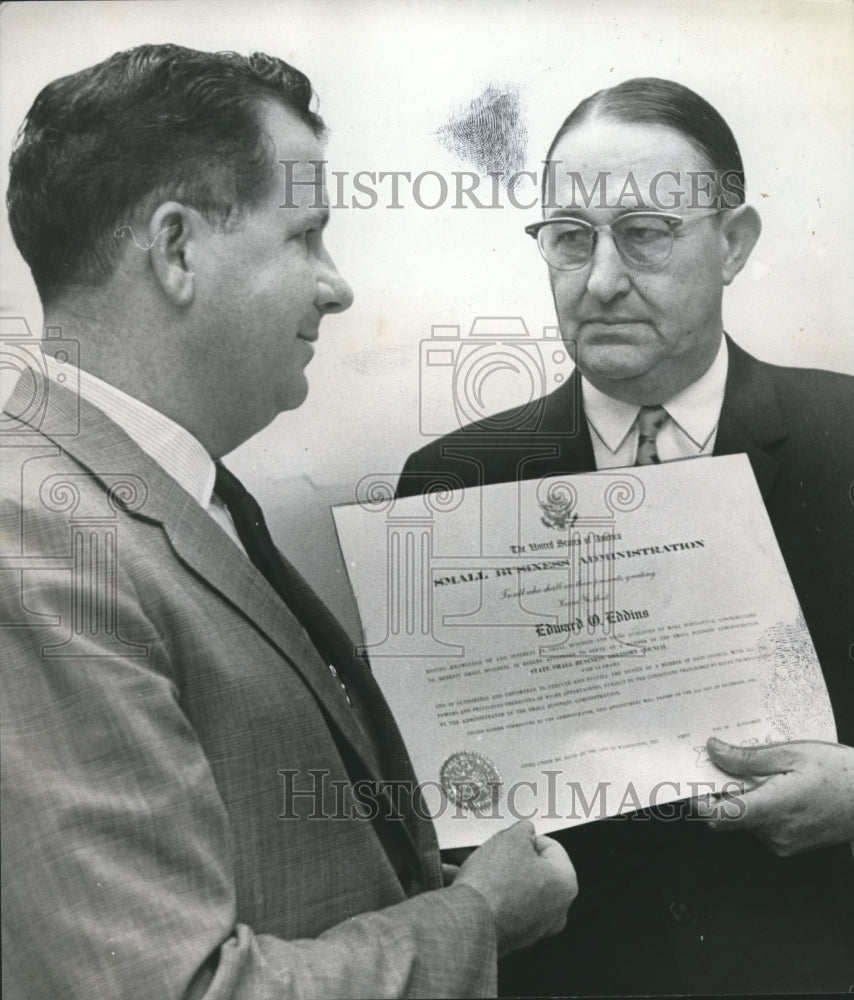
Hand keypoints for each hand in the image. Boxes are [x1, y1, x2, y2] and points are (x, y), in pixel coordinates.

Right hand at [455, 819, 577, 955]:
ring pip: (511, 887)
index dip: (528, 837)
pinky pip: (497, 905)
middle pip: (531, 869)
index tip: (512, 836)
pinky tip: (458, 879)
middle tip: (491, 848)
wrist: (469, 924)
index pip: (551, 847)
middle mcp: (555, 911)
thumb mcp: (511, 839)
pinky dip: (482, 891)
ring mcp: (533, 928)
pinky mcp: (510, 937)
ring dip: (490, 872)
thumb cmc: (494, 884)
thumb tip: (525, 832)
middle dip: (507, 856)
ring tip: (466, 861)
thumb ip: (523, 830)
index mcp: (565, 885)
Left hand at [696, 737, 853, 855]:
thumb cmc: (840, 774)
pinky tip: (776, 787)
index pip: (721, 817)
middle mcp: (775, 833)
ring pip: (746, 820)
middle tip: (725, 765)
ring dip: (745, 798)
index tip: (691, 785)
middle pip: (730, 817)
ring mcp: (784, 842)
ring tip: (764, 774)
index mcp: (773, 809)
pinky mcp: (791, 844)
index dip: (700, 803)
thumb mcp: (791, 754)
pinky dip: (760, 806)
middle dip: (723, 793)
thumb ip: (748, 757)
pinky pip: (763, 826)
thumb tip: (715, 751)